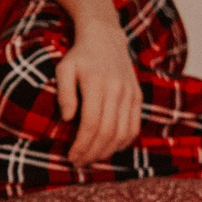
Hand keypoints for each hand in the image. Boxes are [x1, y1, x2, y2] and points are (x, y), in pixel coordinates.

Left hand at [56, 24, 142, 166]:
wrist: (105, 38)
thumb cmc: (79, 56)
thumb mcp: (64, 69)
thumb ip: (64, 93)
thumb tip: (68, 119)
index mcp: (97, 84)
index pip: (92, 124)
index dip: (82, 145)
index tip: (71, 157)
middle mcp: (118, 90)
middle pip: (108, 132)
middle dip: (92, 153)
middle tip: (78, 163)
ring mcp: (130, 94)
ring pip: (123, 133)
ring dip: (107, 151)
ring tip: (91, 159)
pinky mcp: (137, 97)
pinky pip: (134, 127)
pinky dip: (123, 142)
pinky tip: (108, 149)